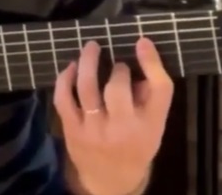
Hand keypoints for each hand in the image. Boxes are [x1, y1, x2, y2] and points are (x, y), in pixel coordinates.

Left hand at [53, 39, 173, 194]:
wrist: (111, 181)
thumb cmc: (137, 145)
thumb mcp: (155, 123)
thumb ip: (152, 91)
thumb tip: (140, 53)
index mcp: (150, 125)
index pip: (159, 89)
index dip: (151, 62)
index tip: (141, 41)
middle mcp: (122, 128)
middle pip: (118, 88)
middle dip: (117, 68)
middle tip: (117, 64)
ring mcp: (94, 130)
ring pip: (87, 89)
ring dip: (87, 62)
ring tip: (91, 47)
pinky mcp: (72, 130)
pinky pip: (63, 99)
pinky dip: (65, 78)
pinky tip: (71, 67)